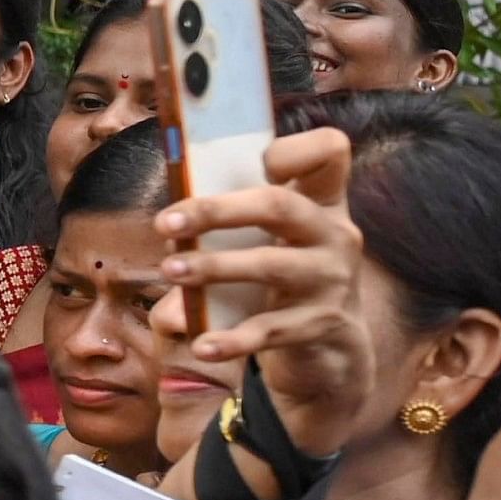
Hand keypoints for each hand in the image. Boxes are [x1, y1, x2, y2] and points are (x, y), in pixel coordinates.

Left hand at [160, 126, 368, 465]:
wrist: (330, 351)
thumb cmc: (281, 282)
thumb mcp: (267, 243)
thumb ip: (228, 227)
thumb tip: (169, 234)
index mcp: (320, 203)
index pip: (330, 151)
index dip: (296, 147)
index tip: (256, 159)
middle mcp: (334, 234)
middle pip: (280, 206)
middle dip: (217, 211)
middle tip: (166, 222)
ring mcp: (333, 280)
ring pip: (271, 266)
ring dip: (214, 267)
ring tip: (169, 271)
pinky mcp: (323, 325)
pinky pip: (272, 330)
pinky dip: (233, 339)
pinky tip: (202, 345)